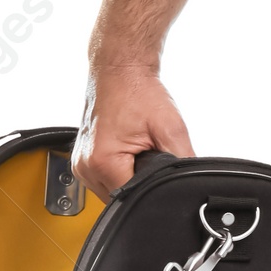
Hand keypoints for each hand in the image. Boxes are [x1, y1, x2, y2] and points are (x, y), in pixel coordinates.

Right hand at [74, 64, 193, 200]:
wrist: (120, 70)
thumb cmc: (139, 92)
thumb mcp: (171, 129)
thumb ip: (183, 161)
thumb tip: (190, 185)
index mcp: (102, 162)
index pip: (133, 199)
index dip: (152, 191)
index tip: (159, 171)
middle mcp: (86, 166)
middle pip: (121, 198)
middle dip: (140, 183)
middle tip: (149, 154)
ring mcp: (80, 164)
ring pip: (111, 192)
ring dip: (128, 179)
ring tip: (137, 150)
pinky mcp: (82, 159)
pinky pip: (104, 179)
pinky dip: (118, 171)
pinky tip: (127, 152)